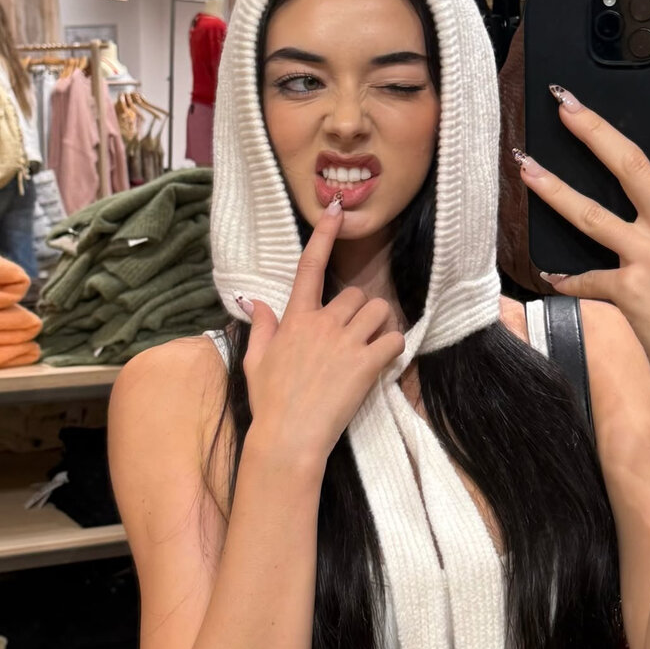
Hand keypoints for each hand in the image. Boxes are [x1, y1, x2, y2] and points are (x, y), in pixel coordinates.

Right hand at [238, 197, 405, 458]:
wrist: (288, 438)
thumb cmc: (269, 402)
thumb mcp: (255, 361)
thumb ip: (261, 326)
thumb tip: (255, 300)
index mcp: (295, 319)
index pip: (309, 267)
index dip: (324, 235)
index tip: (337, 210)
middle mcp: (321, 323)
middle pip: (358, 295)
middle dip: (362, 312)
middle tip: (356, 337)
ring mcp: (345, 342)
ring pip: (380, 311)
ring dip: (381, 326)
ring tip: (372, 348)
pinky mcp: (366, 364)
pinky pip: (394, 340)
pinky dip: (395, 348)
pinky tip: (384, 363)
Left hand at [514, 44, 649, 397]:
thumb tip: (643, 192)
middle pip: (629, 163)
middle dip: (592, 129)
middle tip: (563, 103)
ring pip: (591, 214)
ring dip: (552, 188)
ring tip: (525, 167)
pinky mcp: (629, 291)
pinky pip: (584, 276)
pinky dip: (564, 275)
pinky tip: (548, 270)